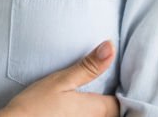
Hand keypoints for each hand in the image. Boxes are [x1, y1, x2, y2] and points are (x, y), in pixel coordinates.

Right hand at [0, 40, 119, 116]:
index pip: (120, 102)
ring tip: (88, 97)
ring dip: (99, 109)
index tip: (114, 80)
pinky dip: (86, 114)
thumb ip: (89, 66)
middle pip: (113, 113)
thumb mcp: (62, 79)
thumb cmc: (36, 104)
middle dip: (110, 101)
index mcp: (96, 108)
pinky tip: (75, 109)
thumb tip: (110, 47)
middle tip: (101, 87)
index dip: (120, 92)